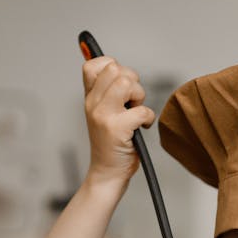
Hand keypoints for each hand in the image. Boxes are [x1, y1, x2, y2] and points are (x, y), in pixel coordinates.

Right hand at [82, 56, 154, 186]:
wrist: (107, 172)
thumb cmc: (110, 143)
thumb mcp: (102, 113)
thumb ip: (107, 90)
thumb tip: (115, 65)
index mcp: (89, 97)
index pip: (94, 64)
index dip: (113, 67)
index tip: (120, 85)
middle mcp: (93, 104)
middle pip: (116, 69)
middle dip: (132, 82)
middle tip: (131, 102)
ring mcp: (103, 115)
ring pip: (127, 83)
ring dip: (139, 97)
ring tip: (135, 112)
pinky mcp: (117, 129)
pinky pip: (142, 110)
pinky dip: (148, 118)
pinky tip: (141, 127)